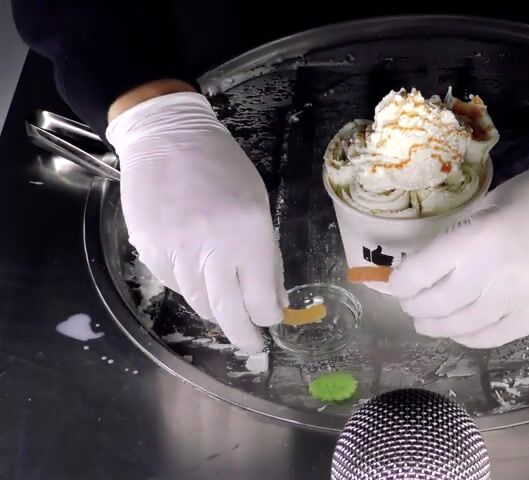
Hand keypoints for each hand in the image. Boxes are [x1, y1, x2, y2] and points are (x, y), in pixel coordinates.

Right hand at [107, 92, 286, 351]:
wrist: (167, 137)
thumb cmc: (223, 167)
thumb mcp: (259, 204)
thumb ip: (268, 256)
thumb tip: (276, 300)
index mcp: (249, 234)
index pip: (261, 299)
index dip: (268, 317)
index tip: (272, 320)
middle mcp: (213, 247)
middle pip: (228, 313)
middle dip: (244, 336)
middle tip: (252, 346)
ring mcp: (177, 250)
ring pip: (198, 302)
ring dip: (215, 308)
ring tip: (226, 305)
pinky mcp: (149, 249)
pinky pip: (172, 284)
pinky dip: (188, 286)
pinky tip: (196, 271)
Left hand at [389, 136, 528, 347]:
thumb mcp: (490, 203)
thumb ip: (460, 236)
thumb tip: (428, 263)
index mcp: (475, 239)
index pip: (419, 274)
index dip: (400, 283)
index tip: (396, 283)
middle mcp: (491, 276)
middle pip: (436, 306)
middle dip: (415, 307)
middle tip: (409, 305)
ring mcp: (516, 301)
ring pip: (461, 328)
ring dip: (437, 326)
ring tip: (428, 322)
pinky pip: (493, 337)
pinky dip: (469, 338)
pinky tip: (461, 332)